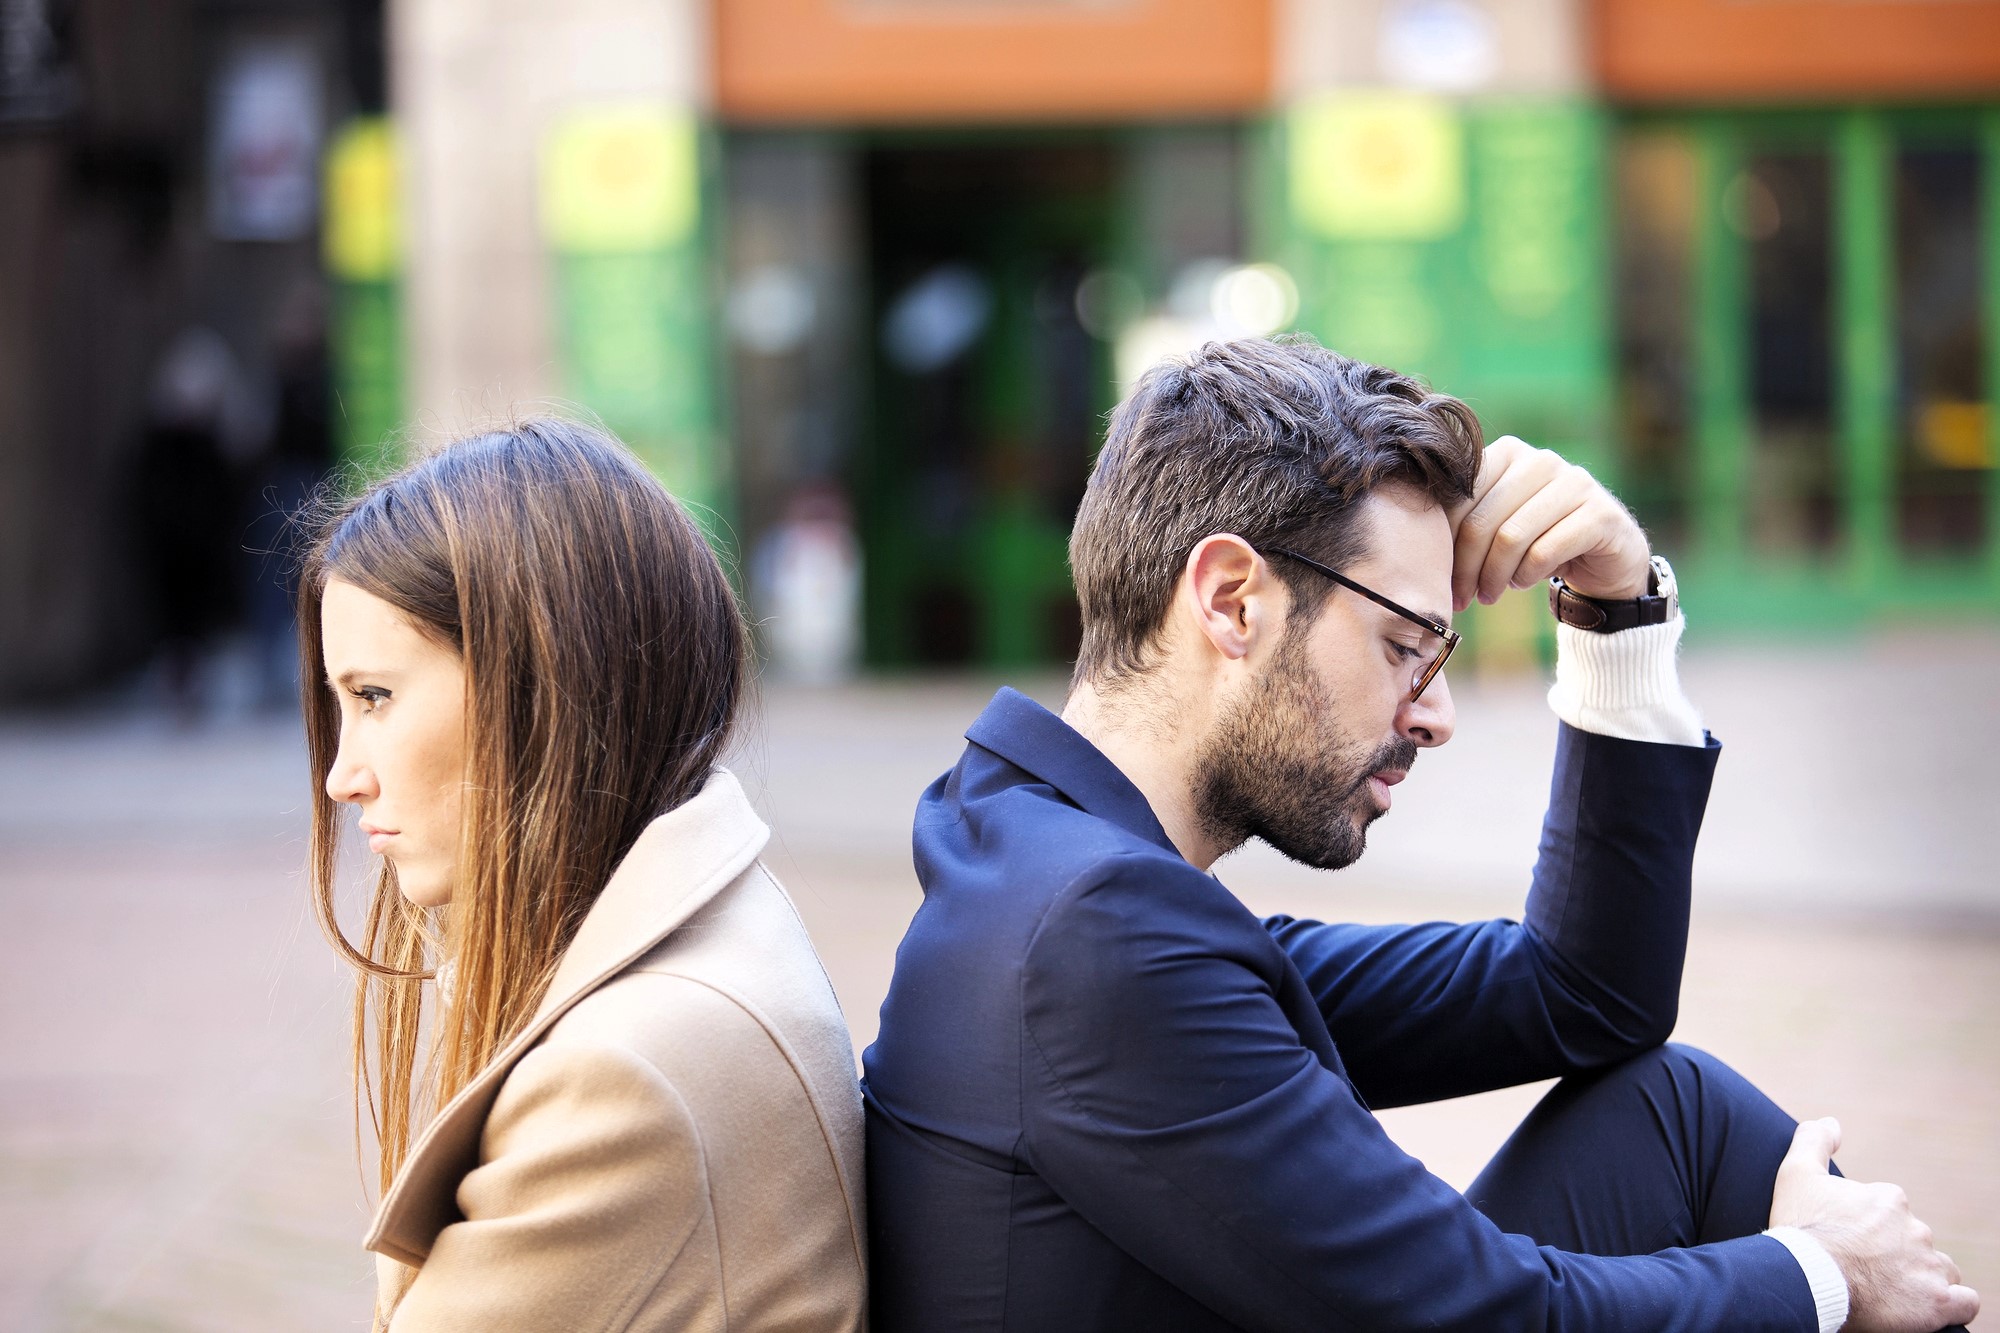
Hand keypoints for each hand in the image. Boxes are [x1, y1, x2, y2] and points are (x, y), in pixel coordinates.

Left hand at [1445, 436, 1650, 612]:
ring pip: (1511, 537)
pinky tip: (1522, 583)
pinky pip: (1544, 552)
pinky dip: (1526, 576)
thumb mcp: (1498, 526)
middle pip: (1482, 521)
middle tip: (1462, 597)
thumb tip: (1417, 544)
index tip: (1441, 575)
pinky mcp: (1600, 514)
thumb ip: (1466, 522)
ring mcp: (1576, 483)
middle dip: (1466, 567)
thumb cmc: (1539, 540)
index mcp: (1509, 453)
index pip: (1460, 497)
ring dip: (1493, 576)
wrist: (1606, 557)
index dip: (1445, 541)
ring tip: (1489, 594)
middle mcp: (1542, 460)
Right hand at [1769, 1117, 1978, 1332]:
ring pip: (1938, 1270)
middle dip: (1896, 1256)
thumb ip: (1814, 1141)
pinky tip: (1930, 1307)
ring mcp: (1929, 1266)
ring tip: (1888, 1294)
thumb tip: (1832, 1123)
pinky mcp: (1937, 1302)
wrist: (1804, 1277)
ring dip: (1921, 1280)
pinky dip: (1953, 1305)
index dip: (1871, 1232)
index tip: (1851, 1246)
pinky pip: (1965, 1302)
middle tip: (1864, 1273)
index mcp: (1889, 1201)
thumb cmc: (1799, 1228)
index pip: (1892, 1216)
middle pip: (1915, 1244)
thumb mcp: (1796, 1175)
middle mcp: (1916, 1229)